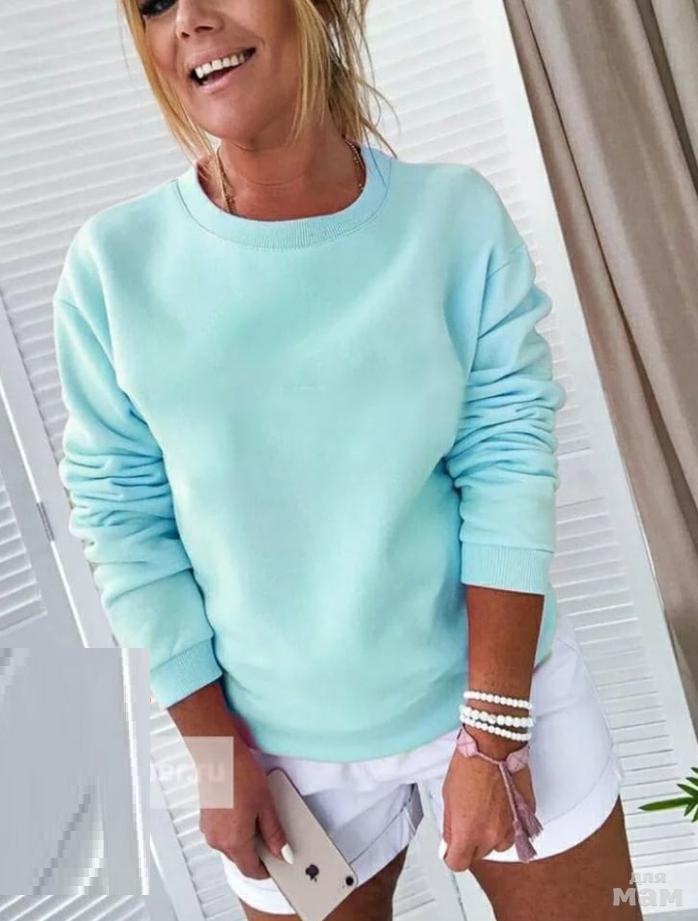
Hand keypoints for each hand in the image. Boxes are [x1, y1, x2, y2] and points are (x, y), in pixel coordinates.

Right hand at [198, 733, 292, 879]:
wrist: (219, 755)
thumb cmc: (239, 774)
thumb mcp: (265, 805)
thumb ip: (274, 833)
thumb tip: (282, 851)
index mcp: (234, 841)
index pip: (251, 870)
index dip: (266, 870)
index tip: (276, 863)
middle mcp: (218, 840)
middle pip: (240, 858)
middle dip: (256, 852)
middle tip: (271, 835)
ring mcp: (209, 830)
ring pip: (231, 845)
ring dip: (244, 839)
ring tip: (257, 815)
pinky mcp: (205, 820)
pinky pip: (222, 833)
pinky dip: (234, 829)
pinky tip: (243, 810)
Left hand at [439, 727, 535, 871]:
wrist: (494, 745)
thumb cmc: (469, 764)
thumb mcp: (448, 795)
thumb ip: (450, 824)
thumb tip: (449, 842)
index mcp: (468, 832)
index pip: (458, 863)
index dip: (452, 855)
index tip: (452, 847)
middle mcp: (492, 836)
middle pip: (479, 854)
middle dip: (472, 842)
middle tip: (469, 819)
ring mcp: (512, 827)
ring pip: (499, 845)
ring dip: (492, 834)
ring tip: (487, 810)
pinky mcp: (526, 816)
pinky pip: (516, 830)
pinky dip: (508, 823)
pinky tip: (501, 803)